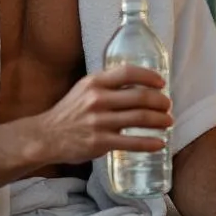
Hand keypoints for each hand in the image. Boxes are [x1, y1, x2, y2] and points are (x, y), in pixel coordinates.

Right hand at [35, 65, 172, 164]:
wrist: (47, 136)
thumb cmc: (70, 112)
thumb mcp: (84, 89)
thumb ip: (107, 84)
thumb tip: (139, 84)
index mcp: (94, 82)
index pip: (128, 73)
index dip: (149, 76)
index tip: (162, 83)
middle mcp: (97, 99)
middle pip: (139, 97)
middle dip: (160, 102)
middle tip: (168, 106)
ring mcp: (99, 122)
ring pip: (139, 118)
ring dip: (159, 120)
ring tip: (168, 122)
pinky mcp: (100, 142)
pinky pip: (131, 142)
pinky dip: (149, 143)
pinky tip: (160, 143)